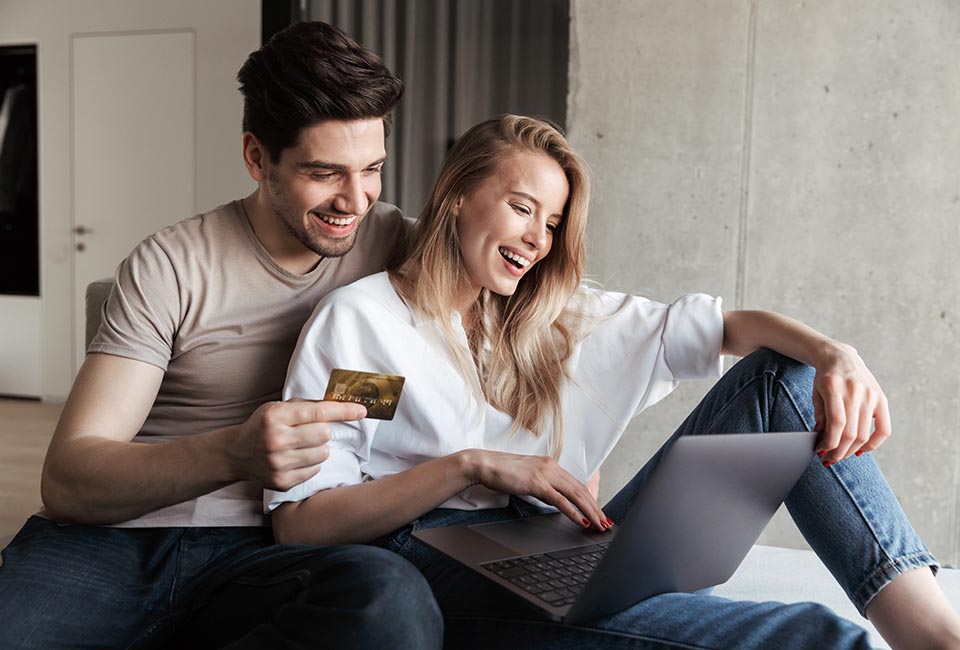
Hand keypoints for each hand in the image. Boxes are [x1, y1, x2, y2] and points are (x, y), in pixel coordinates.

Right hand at [231, 399, 365, 489]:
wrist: (236, 453)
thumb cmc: (263, 426)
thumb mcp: (279, 408)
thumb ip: (308, 407)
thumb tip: (343, 405)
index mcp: (275, 416)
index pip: (319, 412)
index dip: (344, 411)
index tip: (361, 411)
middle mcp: (276, 440)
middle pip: (325, 434)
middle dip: (323, 431)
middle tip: (309, 432)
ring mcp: (278, 464)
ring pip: (323, 454)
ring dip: (318, 448)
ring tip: (301, 446)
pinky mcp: (282, 482)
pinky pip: (315, 470)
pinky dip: (311, 464)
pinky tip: (295, 459)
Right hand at [467, 450, 611, 530]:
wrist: (485, 464)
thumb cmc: (502, 472)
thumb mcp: (528, 477)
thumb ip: (542, 484)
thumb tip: (553, 498)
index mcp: (550, 465)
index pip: (576, 483)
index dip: (590, 499)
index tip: (598, 512)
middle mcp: (552, 467)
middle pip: (581, 489)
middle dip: (596, 507)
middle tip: (606, 522)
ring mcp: (545, 474)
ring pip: (575, 494)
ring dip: (590, 511)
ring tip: (599, 524)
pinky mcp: (537, 483)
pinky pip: (559, 500)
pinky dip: (573, 511)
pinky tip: (581, 520)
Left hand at [812, 343, 889, 462]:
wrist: (840, 357)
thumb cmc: (825, 378)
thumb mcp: (816, 393)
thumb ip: (820, 415)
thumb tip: (824, 440)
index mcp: (834, 387)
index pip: (836, 423)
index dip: (828, 442)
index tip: (820, 451)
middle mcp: (856, 391)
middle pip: (850, 432)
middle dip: (838, 451)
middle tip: (829, 458)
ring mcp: (871, 395)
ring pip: (864, 434)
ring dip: (851, 450)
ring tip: (840, 456)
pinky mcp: (882, 399)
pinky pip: (884, 429)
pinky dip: (873, 443)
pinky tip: (861, 450)